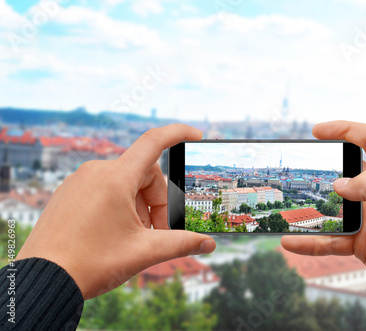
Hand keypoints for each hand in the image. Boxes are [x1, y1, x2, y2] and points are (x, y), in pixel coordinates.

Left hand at [17, 124, 215, 299]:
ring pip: (124, 183)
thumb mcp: (144, 251)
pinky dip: (118, 206)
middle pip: (144, 174)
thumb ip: (182, 244)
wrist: (43, 280)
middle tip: (157, 232)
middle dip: (157, 202)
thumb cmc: (91, 263)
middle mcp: (96, 172)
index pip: (154, 142)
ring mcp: (79, 181)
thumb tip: (209, 244)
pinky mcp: (68, 193)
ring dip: (138, 206)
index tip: (196, 136)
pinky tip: (114, 232)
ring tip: (134, 237)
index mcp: (116, 178)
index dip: (178, 134)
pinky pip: (103, 189)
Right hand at [281, 121, 365, 324]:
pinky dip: (311, 240)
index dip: (345, 130)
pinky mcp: (361, 241)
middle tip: (302, 172)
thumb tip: (339, 184)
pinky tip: (292, 241)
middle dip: (324, 171)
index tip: (318, 131)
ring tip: (291, 209)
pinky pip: (330, 237)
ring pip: (334, 207)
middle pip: (347, 173)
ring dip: (313, 209)